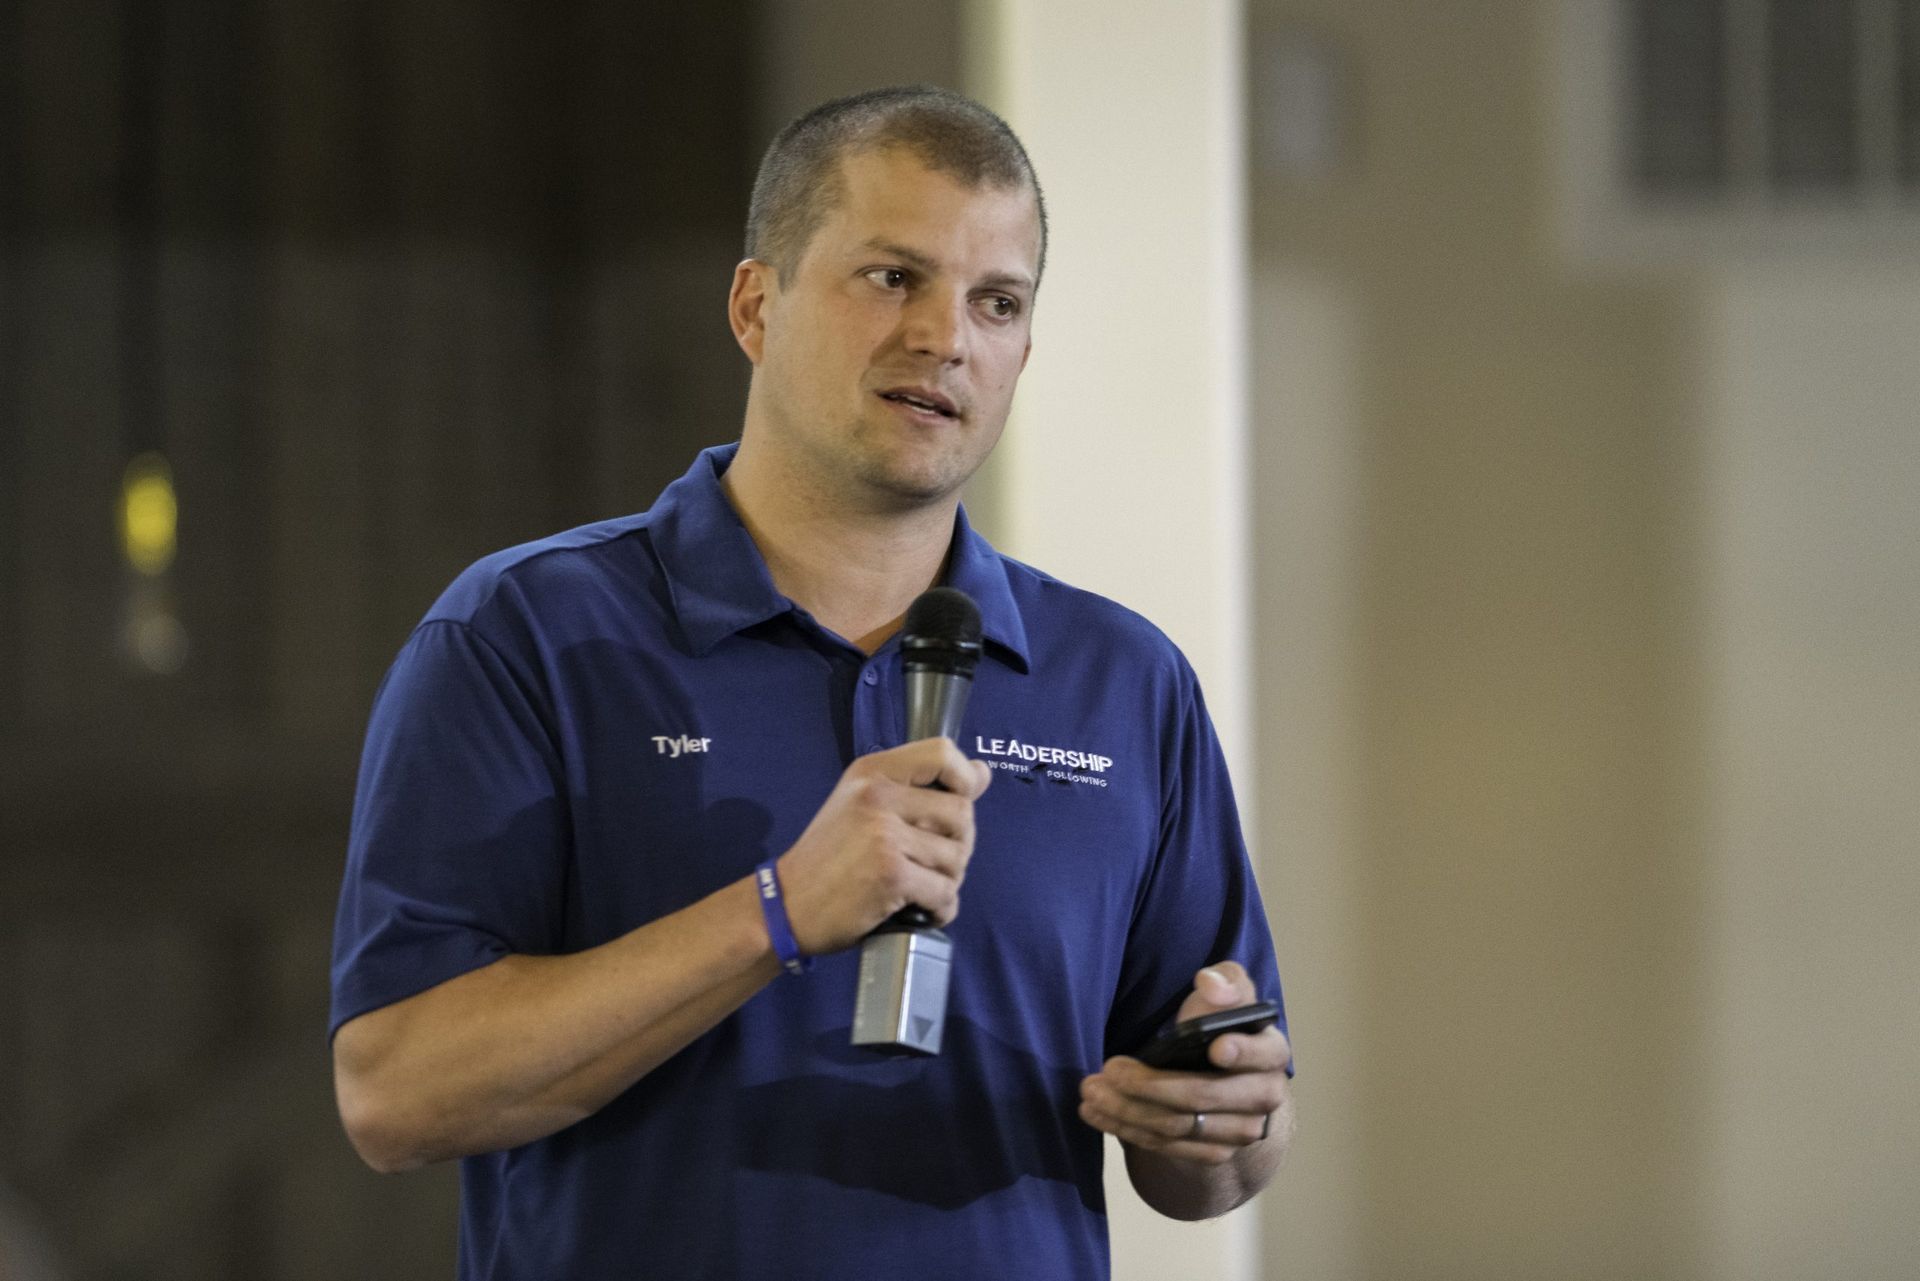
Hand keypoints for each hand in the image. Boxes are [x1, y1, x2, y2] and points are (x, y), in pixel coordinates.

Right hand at [775, 737, 991, 955]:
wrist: (786, 904)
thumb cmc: (828, 858)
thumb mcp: (862, 805)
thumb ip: (919, 788)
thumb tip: (983, 774)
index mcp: (872, 771)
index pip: (943, 753)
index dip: (965, 779)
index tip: (959, 802)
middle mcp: (878, 795)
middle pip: (962, 812)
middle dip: (958, 845)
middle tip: (931, 863)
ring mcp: (885, 835)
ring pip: (957, 856)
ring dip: (948, 880)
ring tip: (920, 887)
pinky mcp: (891, 874)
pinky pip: (945, 892)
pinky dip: (940, 908)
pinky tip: (920, 910)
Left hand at [1078, 962, 1291, 1165]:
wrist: (1222, 1075)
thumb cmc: (1218, 1023)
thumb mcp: (1225, 993)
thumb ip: (1225, 981)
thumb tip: (1211, 985)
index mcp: (1272, 1052)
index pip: (1261, 1054)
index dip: (1241, 1052)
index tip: (1214, 1048)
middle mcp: (1264, 1097)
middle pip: (1202, 1096)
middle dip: (1148, 1084)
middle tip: (1106, 1069)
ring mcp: (1241, 1132)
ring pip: (1177, 1126)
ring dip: (1127, 1111)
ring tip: (1091, 1092)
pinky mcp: (1214, 1153)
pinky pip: (1167, 1147)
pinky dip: (1128, 1130)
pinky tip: (1099, 1114)